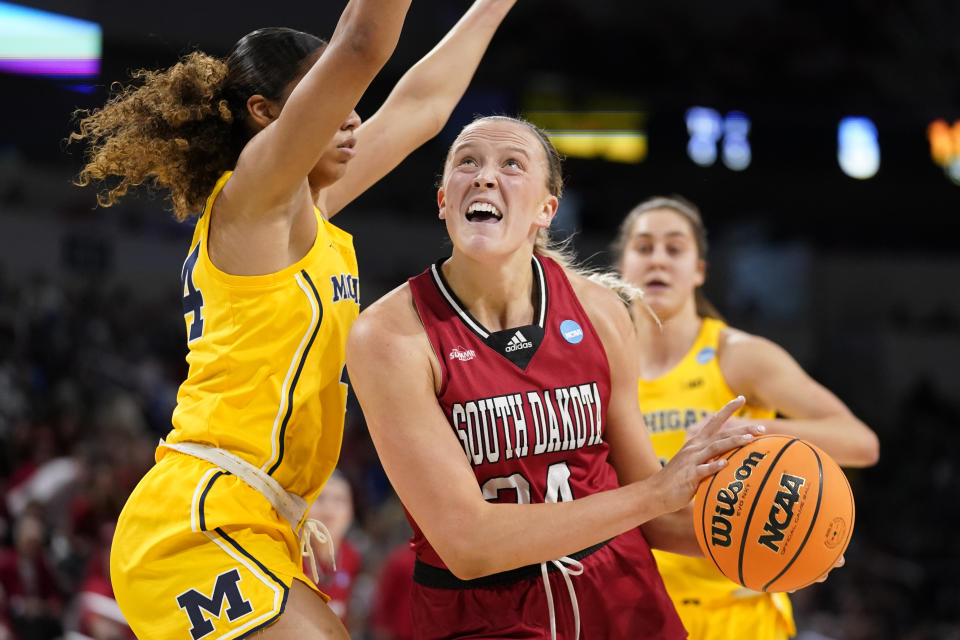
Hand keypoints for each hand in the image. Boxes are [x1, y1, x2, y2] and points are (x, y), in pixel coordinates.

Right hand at [648, 396, 766, 513]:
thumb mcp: (693, 461)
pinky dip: (714, 466)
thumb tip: (729, 456)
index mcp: (696, 442)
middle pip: (721, 434)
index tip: (741, 398)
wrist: (656, 492)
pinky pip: (704, 470)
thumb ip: (709, 456)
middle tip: (761, 428)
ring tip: (750, 440)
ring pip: (715, 448)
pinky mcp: (690, 476)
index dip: (727, 409)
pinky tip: (725, 464)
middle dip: (742, 430)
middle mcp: (695, 448)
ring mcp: (692, 461)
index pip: (714, 421)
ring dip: (733, 442)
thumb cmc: (678, 479)